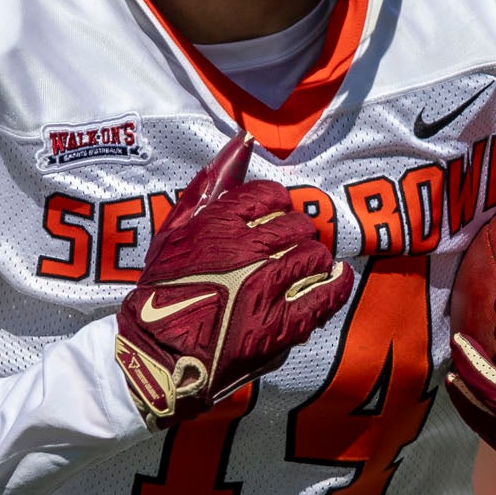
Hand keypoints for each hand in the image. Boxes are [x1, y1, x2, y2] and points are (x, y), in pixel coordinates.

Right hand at [113, 135, 352, 425]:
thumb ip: (207, 185)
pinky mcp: (281, 324)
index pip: (271, 195)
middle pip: (298, 224)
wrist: (159, 354)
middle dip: (296, 234)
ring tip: (301, 270)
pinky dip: (336, 285)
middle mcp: (246, 250)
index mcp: (218, 223)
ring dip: (312, 260)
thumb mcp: (173, 230)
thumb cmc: (160, 291)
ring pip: (314, 255)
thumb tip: (242, 140)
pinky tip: (335, 280)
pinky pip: (326, 294)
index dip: (277, 207)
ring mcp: (266, 288)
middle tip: (287, 249)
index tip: (272, 220)